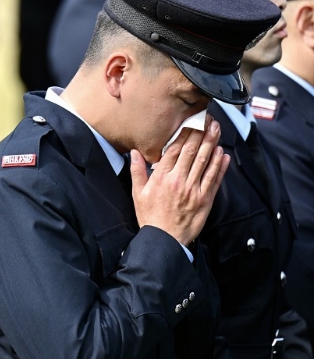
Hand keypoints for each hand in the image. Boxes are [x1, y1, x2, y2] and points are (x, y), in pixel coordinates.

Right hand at [130, 117, 229, 245]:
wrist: (165, 240)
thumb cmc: (150, 217)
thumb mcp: (138, 194)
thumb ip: (137, 171)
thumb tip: (135, 153)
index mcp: (162, 178)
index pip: (174, 150)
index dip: (184, 133)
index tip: (190, 121)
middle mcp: (179, 181)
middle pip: (192, 152)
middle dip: (201, 133)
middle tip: (208, 119)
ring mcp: (194, 190)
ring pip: (205, 162)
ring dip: (212, 144)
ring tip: (217, 129)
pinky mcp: (205, 200)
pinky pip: (214, 179)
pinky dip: (219, 166)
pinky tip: (223, 154)